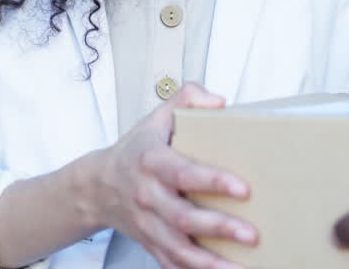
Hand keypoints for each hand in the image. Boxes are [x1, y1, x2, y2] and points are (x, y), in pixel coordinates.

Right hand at [92, 82, 255, 268]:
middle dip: (218, 227)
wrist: (97, 186)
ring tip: (240, 267)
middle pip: (183, 217)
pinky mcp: (150, 243)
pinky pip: (171, 263)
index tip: (243, 188)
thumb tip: (219, 102)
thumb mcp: (158, 116)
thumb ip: (189, 97)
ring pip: (177, 248)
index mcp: (152, 162)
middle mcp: (148, 196)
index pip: (184, 173)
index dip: (213, 181)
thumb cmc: (137, 150)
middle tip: (251, 234)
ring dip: (209, 262)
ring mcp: (148, 224)